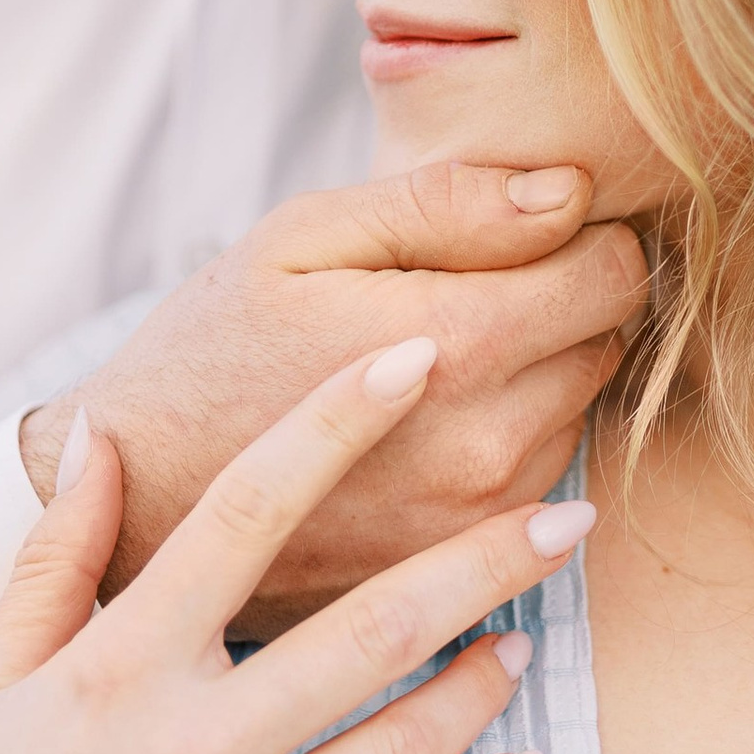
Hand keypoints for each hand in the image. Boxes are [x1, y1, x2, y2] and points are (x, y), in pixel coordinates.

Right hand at [0, 336, 590, 753]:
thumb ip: (55, 560)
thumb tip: (98, 429)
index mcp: (116, 672)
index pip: (244, 513)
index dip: (336, 423)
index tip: (415, 360)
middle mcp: (190, 752)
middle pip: (374, 625)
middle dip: (486, 560)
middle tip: (569, 514)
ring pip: (408, 743)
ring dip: (487, 681)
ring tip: (524, 642)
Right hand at [21, 160, 644, 630]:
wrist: (140, 505)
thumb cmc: (212, 348)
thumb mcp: (301, 240)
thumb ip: (445, 205)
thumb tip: (569, 193)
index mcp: (458, 347)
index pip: (613, 274)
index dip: (577, 234)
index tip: (513, 231)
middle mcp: (490, 444)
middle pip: (607, 338)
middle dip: (558, 300)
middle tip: (460, 287)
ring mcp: (483, 515)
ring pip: (580, 405)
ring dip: (537, 371)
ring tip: (431, 357)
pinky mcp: (469, 560)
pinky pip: (544, 472)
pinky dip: (510, 433)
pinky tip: (426, 419)